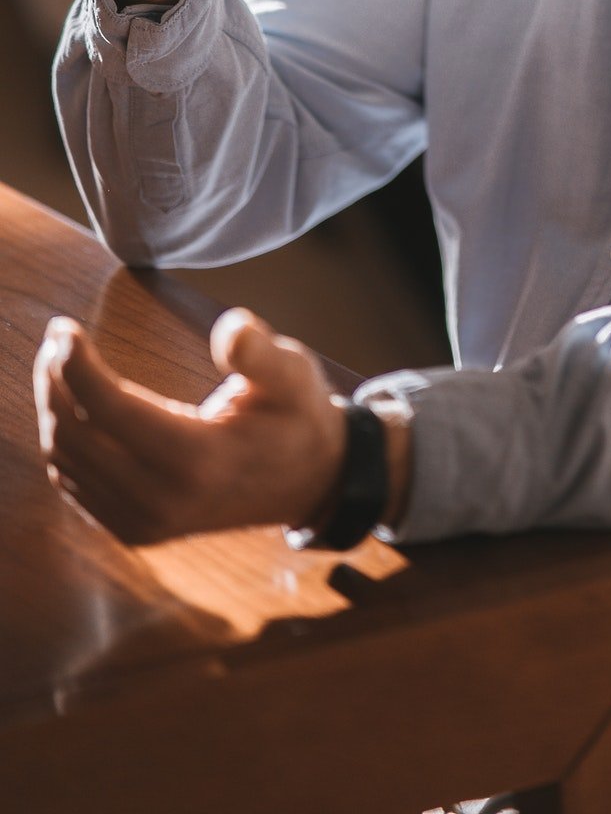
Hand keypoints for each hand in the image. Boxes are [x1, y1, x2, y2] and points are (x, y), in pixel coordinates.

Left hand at [33, 307, 346, 545]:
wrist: (308, 483)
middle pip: (76, 435)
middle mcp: (160, 499)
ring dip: (53, 408)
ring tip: (58, 362)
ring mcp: (143, 522)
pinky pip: (75, 484)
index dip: (76, 366)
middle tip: (57, 337)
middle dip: (55, 381)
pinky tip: (71, 407)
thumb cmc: (298, 418)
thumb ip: (260, 352)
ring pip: (67, 462)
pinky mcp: (134, 530)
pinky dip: (64, 442)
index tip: (64, 328)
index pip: (109, 410)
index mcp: (197, 459)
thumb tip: (231, 329)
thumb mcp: (294, 374)